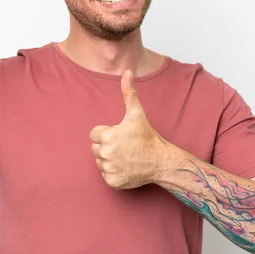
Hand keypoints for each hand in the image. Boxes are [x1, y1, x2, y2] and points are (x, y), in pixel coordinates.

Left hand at [90, 69, 169, 189]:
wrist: (160, 161)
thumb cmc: (147, 136)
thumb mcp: (137, 113)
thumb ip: (128, 92)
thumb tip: (127, 72)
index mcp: (107, 136)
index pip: (94, 134)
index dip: (107, 133)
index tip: (120, 135)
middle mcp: (105, 153)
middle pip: (95, 148)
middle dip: (107, 146)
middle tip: (124, 146)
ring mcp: (108, 169)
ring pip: (99, 161)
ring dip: (109, 159)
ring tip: (125, 156)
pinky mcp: (112, 181)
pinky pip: (105, 175)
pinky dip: (113, 172)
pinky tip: (125, 167)